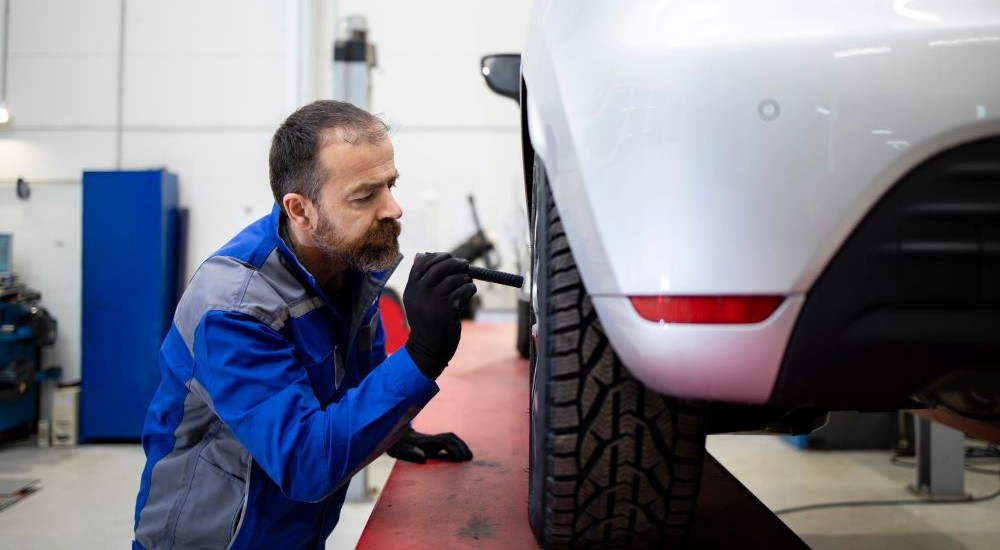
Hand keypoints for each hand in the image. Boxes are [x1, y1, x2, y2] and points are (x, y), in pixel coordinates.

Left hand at [387, 427, 472, 462]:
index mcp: (424, 440)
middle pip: (451, 437)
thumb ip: (410, 452)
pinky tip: (461, 454)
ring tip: (469, 456)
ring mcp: (432, 438)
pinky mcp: (433, 441)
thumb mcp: (400, 450)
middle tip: (469, 458)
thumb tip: (423, 457)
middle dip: (462, 446)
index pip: (444, 441)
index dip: (454, 449)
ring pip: (451, 437)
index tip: (460, 458)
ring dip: (461, 445)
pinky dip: (457, 446)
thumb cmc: (396, 445)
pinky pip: (448, 441)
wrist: (392, 435)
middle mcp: (430, 438)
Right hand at [403, 253, 476, 378]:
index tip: (448, 256)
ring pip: (454, 279)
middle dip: (455, 263)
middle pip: (439, 267)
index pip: (422, 264)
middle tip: (465, 264)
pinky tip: (469, 292)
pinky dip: (470, 288)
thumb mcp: (415, 301)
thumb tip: (421, 254)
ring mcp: (433, 301)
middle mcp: (420, 293)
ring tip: (466, 283)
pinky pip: (464, 290)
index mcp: (411, 289)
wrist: (427, 349)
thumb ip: (419, 280)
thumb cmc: (425, 322)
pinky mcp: (448, 309)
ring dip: (465, 278)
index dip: (437, 257)